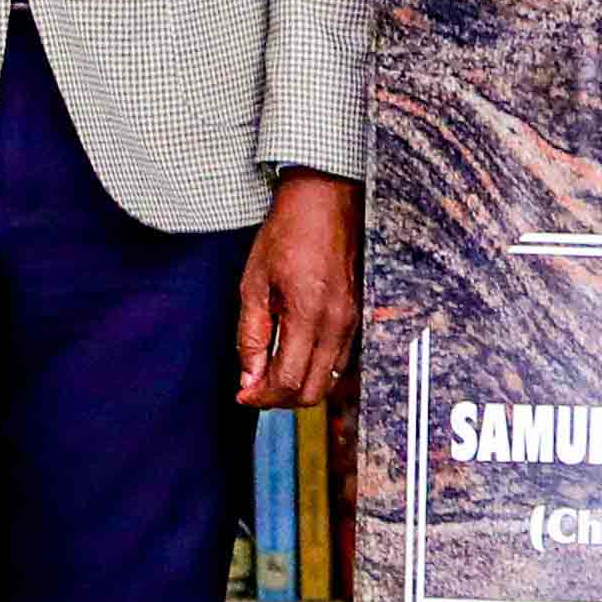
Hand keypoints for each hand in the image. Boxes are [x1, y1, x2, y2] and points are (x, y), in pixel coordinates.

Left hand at [237, 169, 358, 407]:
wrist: (325, 202)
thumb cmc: (287, 235)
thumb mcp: (254, 284)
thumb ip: (251, 335)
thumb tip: (248, 379)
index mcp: (308, 315)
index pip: (287, 381)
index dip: (261, 397)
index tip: (242, 394)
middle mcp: (337, 325)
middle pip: (312, 392)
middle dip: (280, 398)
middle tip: (254, 386)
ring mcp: (353, 321)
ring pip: (329, 380)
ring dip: (299, 385)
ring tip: (271, 370)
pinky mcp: (359, 316)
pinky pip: (340, 361)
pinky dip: (316, 369)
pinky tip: (295, 354)